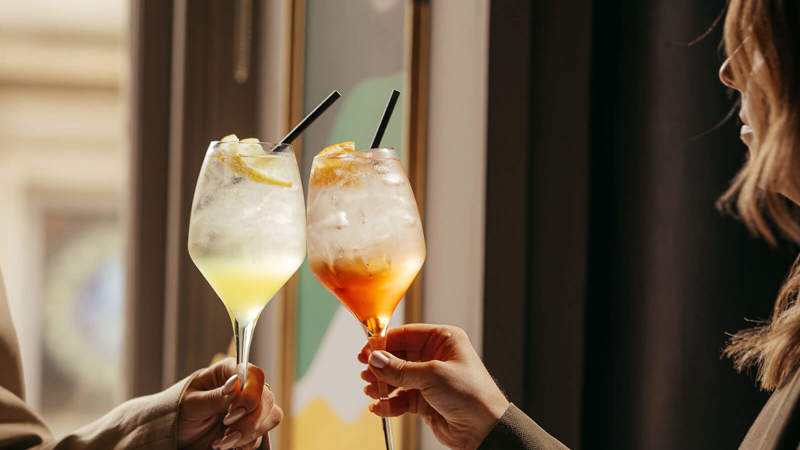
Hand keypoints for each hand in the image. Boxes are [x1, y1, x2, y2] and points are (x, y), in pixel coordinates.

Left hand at [177, 357, 282, 449]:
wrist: (176, 434)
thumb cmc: (179, 411)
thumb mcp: (192, 404)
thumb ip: (215, 396)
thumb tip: (235, 382)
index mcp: (229, 372)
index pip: (254, 375)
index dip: (249, 395)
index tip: (230, 415)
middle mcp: (245, 387)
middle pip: (267, 398)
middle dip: (249, 420)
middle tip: (226, 431)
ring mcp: (250, 407)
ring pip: (271, 416)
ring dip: (249, 433)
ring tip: (222, 442)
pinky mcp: (251, 426)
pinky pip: (262, 435)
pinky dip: (246, 444)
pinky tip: (228, 445)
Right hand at [357, 324, 508, 449]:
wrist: (485, 429)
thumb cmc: (471, 394)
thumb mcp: (433, 376)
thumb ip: (400, 368)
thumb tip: (375, 359)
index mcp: (443, 340)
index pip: (406, 334)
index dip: (384, 343)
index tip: (366, 352)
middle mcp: (435, 357)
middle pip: (398, 356)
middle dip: (381, 366)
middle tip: (366, 373)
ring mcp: (429, 379)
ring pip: (397, 377)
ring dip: (382, 385)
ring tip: (372, 391)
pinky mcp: (425, 400)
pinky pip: (400, 398)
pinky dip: (389, 403)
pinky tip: (380, 407)